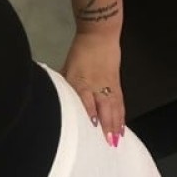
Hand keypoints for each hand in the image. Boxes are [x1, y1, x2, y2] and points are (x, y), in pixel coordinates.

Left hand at [62, 32, 124, 146]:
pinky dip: (121, 116)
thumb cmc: (80, 52)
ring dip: (115, 124)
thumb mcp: (66, 68)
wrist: (99, 34)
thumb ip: (63, 86)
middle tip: (109, 142)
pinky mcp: (116, 84)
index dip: (90, 110)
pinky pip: (120, 103)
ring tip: (117, 140)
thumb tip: (54, 99)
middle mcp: (96, 85)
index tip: (92, 124)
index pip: (86, 98)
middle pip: (104, 106)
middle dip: (107, 124)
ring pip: (114, 107)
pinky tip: (122, 127)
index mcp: (81, 81)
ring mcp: (108, 85)